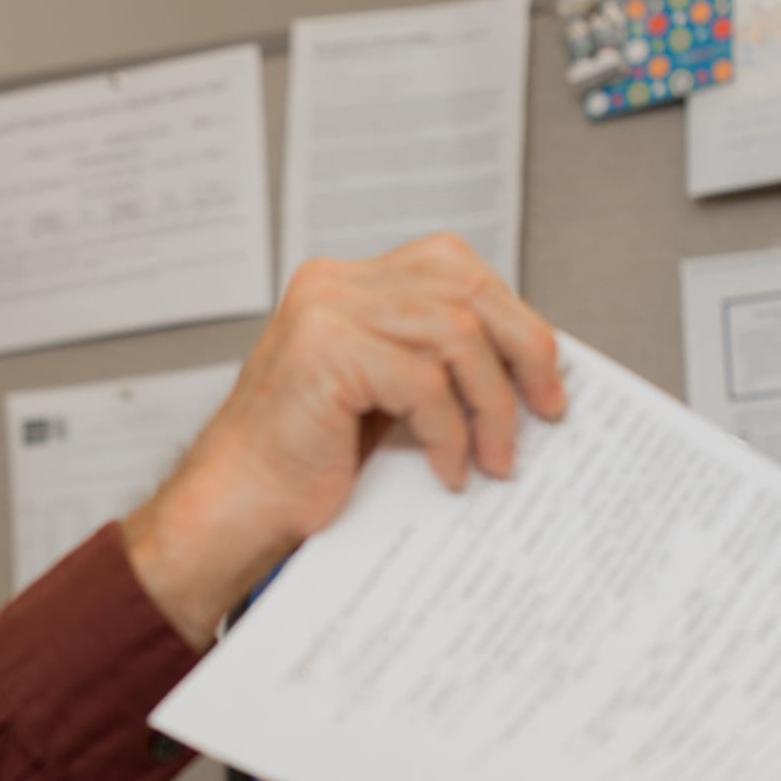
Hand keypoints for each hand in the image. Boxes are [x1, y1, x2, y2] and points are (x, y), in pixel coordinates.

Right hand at [122, 233, 565, 648]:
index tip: (545, 378)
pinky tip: (447, 472)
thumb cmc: (299, 468)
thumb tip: (527, 367)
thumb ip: (431, 361)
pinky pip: (426, 382)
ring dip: (491, 405)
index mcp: (344, 284)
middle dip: (524, 351)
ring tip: (494, 458)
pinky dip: (450, 434)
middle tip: (548, 410)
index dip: (512, 318)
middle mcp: (333, 284)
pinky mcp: (326, 352)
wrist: (233, 511)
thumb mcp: (379, 397)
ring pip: (457, 334)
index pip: (454, 269)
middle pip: (467, 289)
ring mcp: (325, 312)